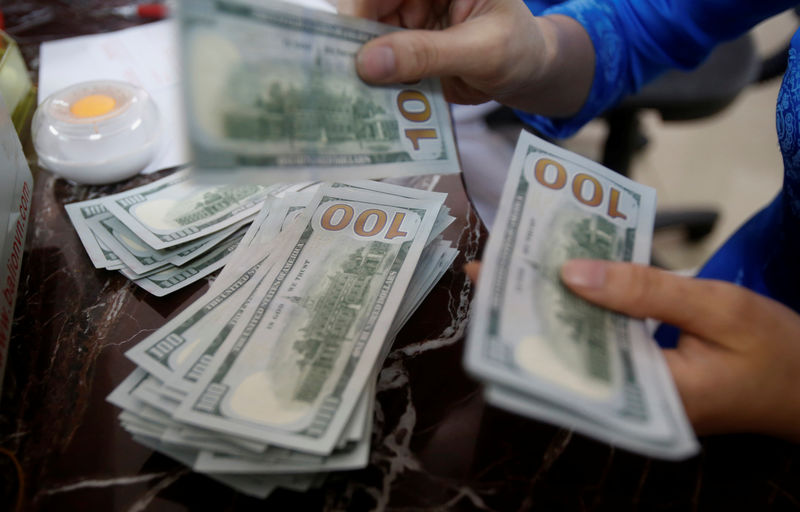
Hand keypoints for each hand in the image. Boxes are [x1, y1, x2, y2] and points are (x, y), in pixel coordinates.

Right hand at [339, 0, 593, 115]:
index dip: (361, 5)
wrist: (529, 74)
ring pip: (367, 34)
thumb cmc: (519, 50)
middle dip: (354, 39)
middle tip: (338, 76)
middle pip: (369, 5)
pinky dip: (372, 80)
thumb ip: (427, 54)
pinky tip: (365, 100)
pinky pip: (379, 58)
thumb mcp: (481, 51)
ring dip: (359, 64)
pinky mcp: (405, 43)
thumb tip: (369, 63)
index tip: (347, 41)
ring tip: (349, 95)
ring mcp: (409, 14)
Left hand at [464, 260, 799, 440]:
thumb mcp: (718, 311)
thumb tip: (571, 273)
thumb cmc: (779, 352)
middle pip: (560, 355)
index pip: (559, 367)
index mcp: (643, 401)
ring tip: (517, 265)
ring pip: (578, 346)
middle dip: (526, 310)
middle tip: (492, 264)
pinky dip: (585, 309)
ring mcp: (636, 390)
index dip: (519, 325)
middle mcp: (629, 403)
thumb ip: (646, 292)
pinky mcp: (644, 374)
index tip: (487, 285)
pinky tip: (567, 278)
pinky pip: (603, 342)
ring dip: (551, 306)